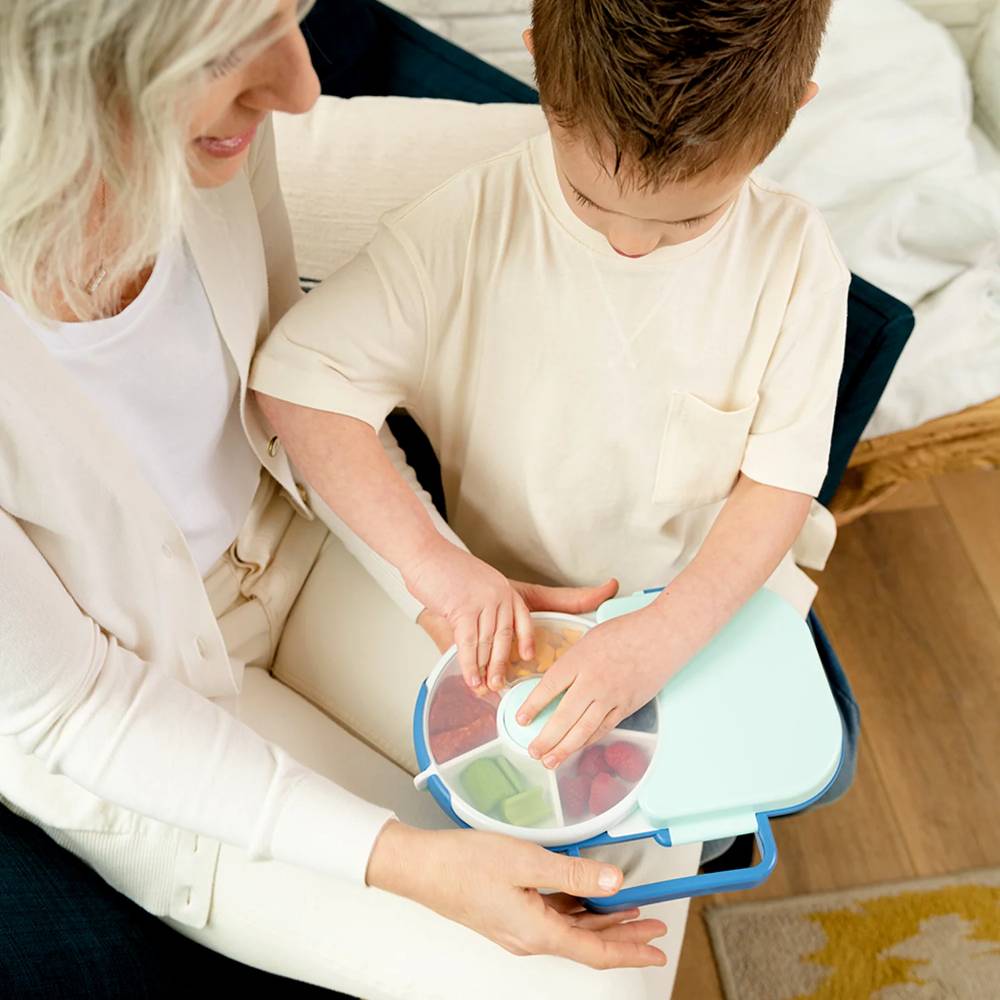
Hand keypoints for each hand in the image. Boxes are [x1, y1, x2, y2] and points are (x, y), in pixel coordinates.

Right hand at [367, 821, 667, 968]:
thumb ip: (573, 872)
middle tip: (655, 927)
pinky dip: (577, 909)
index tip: (657, 950)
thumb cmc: (462, 864)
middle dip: (625, 936)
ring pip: (571, 929)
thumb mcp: (526, 861)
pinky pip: (552, 917)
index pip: (595, 951)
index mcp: (536, 932)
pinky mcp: (508, 914)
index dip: (630, 950)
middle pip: (587, 942)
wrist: (420, 867)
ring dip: (602, 921)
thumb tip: (614, 881)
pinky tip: (586, 894)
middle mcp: (529, 938)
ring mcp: (517, 928)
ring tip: (630, 911)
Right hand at [404, 538, 536, 689]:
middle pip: (505, 637)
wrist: (424, 553)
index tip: (528, 657)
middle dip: (501, 664)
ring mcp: (483, 602)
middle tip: (500, 685)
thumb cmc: (443, 569)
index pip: (523, 617)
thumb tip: (480, 636)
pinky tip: (470, 677)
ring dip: (484, 669)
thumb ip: (482, 606)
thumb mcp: (474, 583)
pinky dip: (469, 665)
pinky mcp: (464, 609)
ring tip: (482, 686)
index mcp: (503, 588)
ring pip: (486, 643)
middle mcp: (498, 595)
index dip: (526, 639)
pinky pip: (469, 644)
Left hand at [516, 606, 672, 768]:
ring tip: (550, 760)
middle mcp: (594, 681)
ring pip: (584, 730)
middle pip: (564, 716)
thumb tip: (556, 684)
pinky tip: (576, 749)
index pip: (549, 686)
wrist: (663, 635)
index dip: (532, 705)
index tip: (521, 719)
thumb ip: (572, 662)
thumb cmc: (627, 631)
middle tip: (532, 751)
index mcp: (580, 660)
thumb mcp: (589, 639)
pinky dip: (587, 741)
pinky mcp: (628, 707)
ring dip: (565, 748)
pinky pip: (604, 729)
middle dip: (546, 737)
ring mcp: (612, 697)